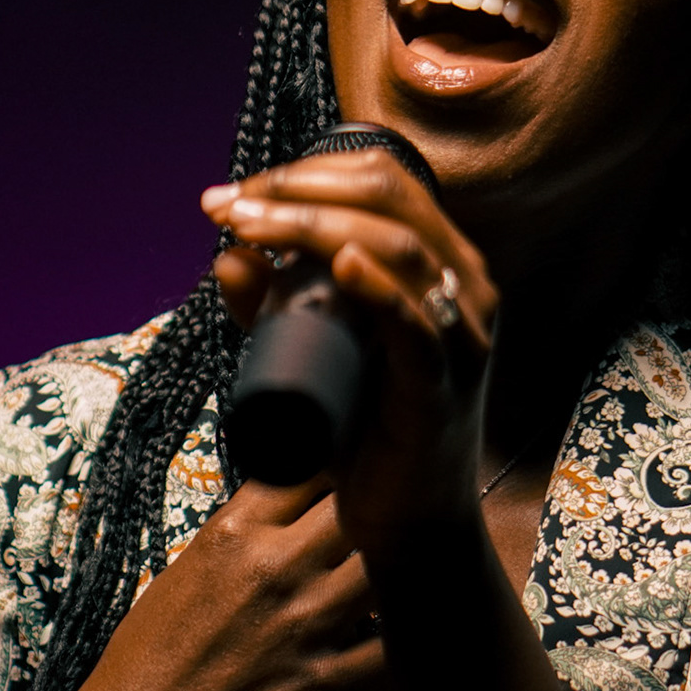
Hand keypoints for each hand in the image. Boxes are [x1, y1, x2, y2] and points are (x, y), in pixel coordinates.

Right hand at [70, 477, 383, 690]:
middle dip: (375, 501)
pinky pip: (391, 647)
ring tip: (395, 562)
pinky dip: (400, 634)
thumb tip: (291, 504)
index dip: (336, 458)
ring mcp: (305, 623)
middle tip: (385, 507)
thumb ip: (243, 530)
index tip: (350, 460)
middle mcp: (273, 569)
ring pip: (387, 564)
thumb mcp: (184, 570)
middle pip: (358, 503)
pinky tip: (396, 626)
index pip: (308, 464)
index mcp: (233, 534)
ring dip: (394, 560)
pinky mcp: (324, 681)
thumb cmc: (150, 658)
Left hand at [202, 149, 500, 546]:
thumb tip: (225, 256)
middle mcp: (465, 283)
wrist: (408, 519)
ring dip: (312, 226)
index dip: (304, 171)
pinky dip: (380, 291)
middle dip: (297, 189)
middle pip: (388, 197)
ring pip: (398, 247)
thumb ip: (273, 305)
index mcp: (442, 259)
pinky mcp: (444, 387)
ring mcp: (462, 334)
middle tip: (227, 206)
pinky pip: (419, 328)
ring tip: (248, 228)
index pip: (382, 179)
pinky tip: (343, 265)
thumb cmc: (368, 426)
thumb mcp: (317, 349)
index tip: (234, 194)